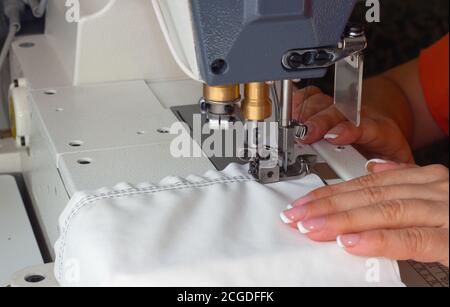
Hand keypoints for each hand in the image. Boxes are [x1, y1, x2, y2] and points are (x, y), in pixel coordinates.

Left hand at [280, 160, 448, 266]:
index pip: (367, 184)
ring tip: (312, 227)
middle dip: (328, 206)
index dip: (331, 194)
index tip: (304, 203)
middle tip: (295, 216)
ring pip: (386, 211)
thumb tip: (375, 169)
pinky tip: (352, 242)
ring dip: (343, 219)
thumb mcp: (437, 193)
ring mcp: (448, 210)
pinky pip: (414, 237)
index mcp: (427, 178)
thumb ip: (406, 181)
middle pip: (370, 195)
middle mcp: (436, 188)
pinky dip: (380, 239)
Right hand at [293, 86, 413, 162]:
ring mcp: (339, 108)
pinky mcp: (325, 105)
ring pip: (321, 103)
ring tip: (291, 126)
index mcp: (379, 130)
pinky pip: (309, 97)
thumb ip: (395, 172)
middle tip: (305, 135)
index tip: (333, 137)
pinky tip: (288, 110)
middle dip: (318, 122)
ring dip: (304, 113)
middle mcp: (356, 115)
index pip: (364, 126)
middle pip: (335, 113)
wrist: (381, 126)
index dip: (348, 129)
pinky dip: (297, 102)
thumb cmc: (386, 149)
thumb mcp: (399, 166)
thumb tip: (386, 179)